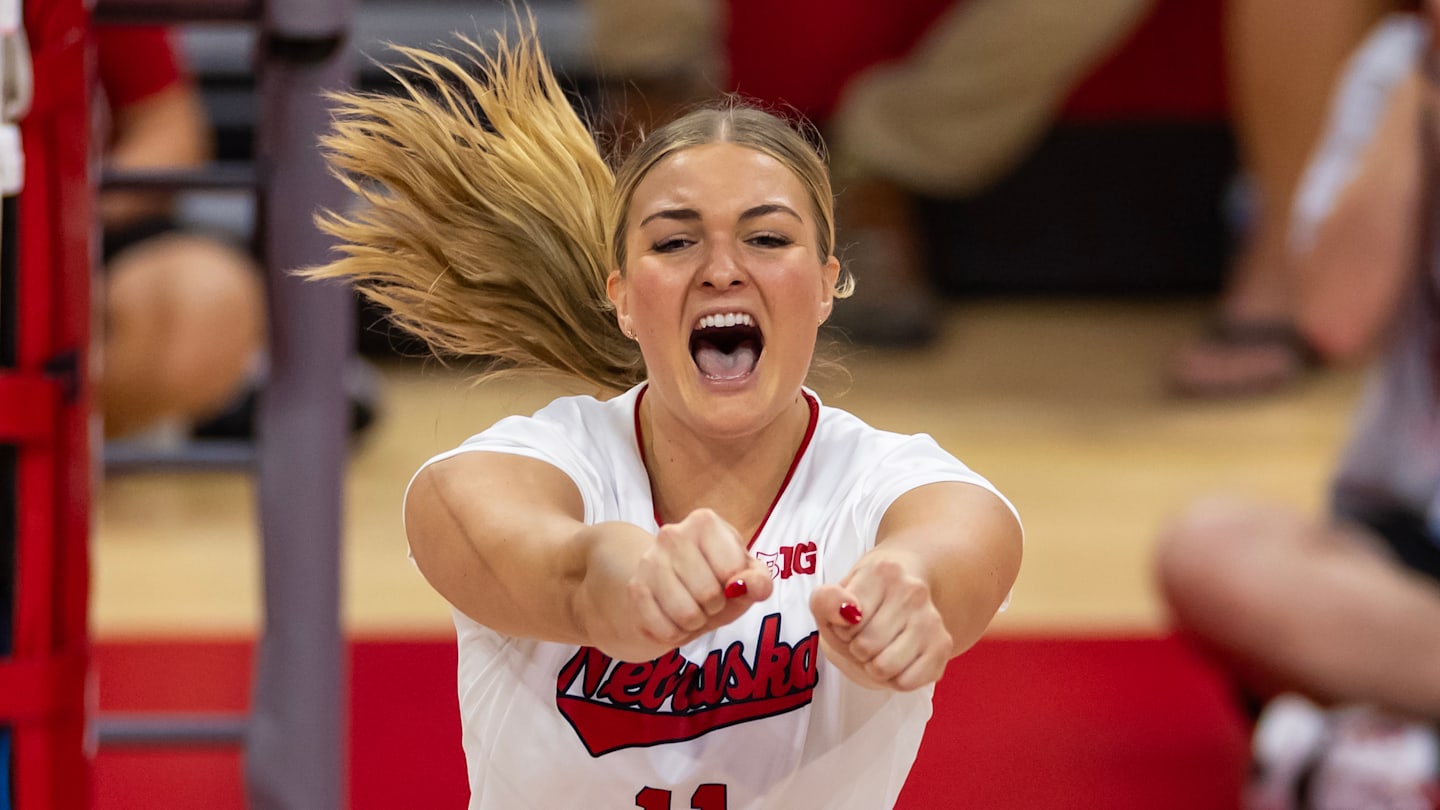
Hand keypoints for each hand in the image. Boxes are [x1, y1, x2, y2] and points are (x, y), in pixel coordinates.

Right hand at [585, 508, 773, 660]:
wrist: (668, 591)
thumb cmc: (715, 579)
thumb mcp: (745, 578)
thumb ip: (758, 581)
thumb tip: (748, 586)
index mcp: (704, 522)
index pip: (733, 571)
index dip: (736, 587)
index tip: (726, 580)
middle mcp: (672, 534)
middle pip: (709, 594)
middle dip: (714, 606)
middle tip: (707, 598)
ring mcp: (649, 560)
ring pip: (686, 614)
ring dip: (695, 622)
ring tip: (691, 607)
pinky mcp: (635, 588)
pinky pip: (664, 629)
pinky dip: (675, 633)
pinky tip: (672, 617)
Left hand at [810, 552, 953, 690]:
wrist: (902, 593)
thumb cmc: (862, 600)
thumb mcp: (831, 597)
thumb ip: (825, 601)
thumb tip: (848, 613)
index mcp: (882, 572)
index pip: (846, 623)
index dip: (841, 630)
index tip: (850, 619)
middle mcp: (912, 591)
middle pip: (865, 647)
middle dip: (857, 649)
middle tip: (866, 635)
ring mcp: (931, 618)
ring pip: (885, 668)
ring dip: (873, 667)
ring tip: (880, 647)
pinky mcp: (943, 645)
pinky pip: (906, 682)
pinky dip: (895, 679)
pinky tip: (898, 658)